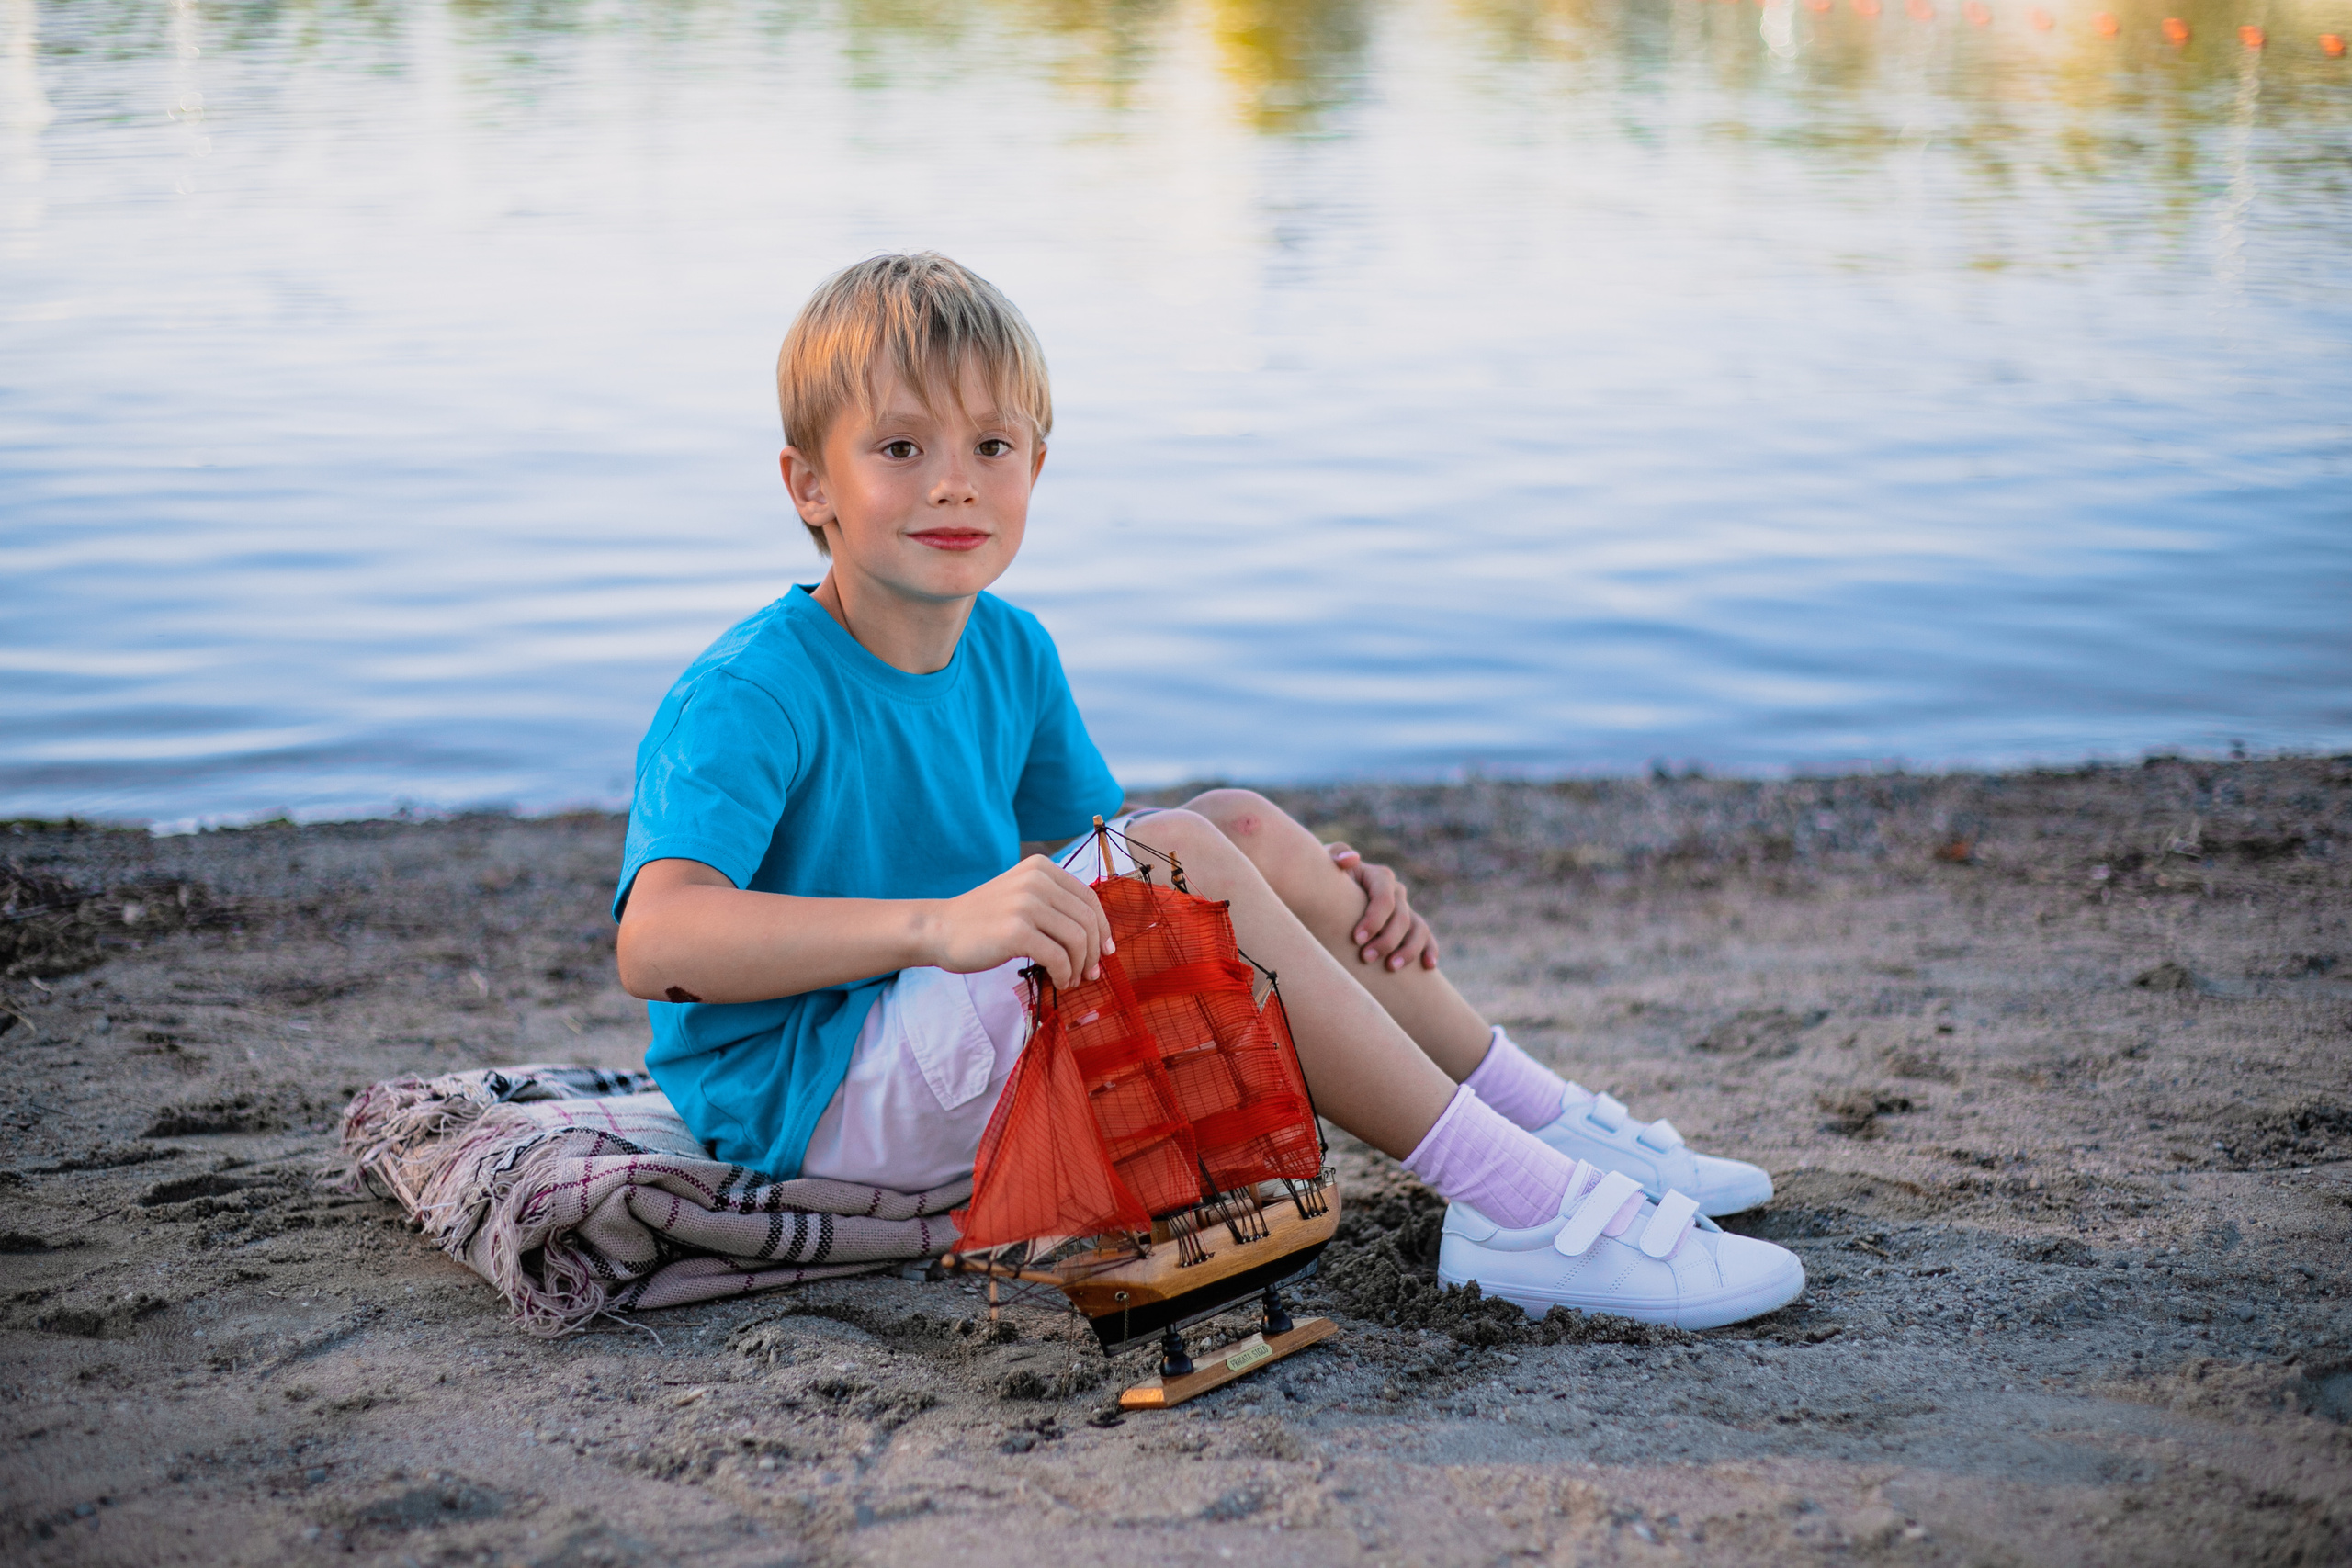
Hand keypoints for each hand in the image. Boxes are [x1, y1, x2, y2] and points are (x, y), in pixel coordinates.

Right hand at [922, 855, 1114, 988]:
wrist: (939, 929)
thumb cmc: (984, 920)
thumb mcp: (1021, 896)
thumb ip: (1055, 903)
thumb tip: (1098, 934)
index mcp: (1041, 868)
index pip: (1090, 899)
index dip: (1103, 928)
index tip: (1105, 952)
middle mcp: (1036, 880)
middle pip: (1088, 920)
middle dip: (1094, 952)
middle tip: (1090, 973)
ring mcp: (1025, 904)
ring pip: (1077, 939)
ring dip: (1080, 966)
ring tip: (1072, 979)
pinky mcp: (1016, 930)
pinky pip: (1058, 957)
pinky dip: (1064, 974)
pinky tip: (1059, 981)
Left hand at [1326, 842, 1438, 971]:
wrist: (1325, 892)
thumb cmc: (1323, 879)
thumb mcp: (1325, 864)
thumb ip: (1336, 857)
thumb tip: (1351, 859)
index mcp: (1379, 876)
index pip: (1384, 899)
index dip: (1374, 920)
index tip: (1356, 939)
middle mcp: (1396, 892)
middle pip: (1401, 917)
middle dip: (1386, 940)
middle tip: (1365, 958)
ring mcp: (1405, 909)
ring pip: (1418, 929)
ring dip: (1408, 950)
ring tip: (1391, 967)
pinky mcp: (1409, 926)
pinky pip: (1426, 937)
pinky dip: (1430, 950)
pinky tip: (1428, 966)